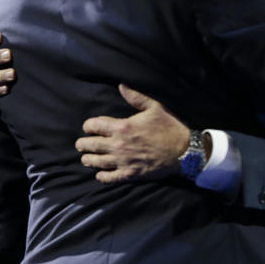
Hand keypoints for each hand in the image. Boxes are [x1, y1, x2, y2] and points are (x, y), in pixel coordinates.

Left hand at [75, 84, 189, 183]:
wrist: (184, 151)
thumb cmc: (169, 127)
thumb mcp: (154, 107)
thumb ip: (135, 97)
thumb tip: (121, 85)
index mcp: (122, 126)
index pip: (95, 126)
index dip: (88, 126)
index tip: (88, 127)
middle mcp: (119, 145)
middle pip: (92, 145)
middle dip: (83, 144)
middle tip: (80, 144)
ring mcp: (124, 161)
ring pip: (97, 162)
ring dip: (88, 160)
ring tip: (85, 158)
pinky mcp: (131, 174)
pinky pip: (110, 177)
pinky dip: (102, 176)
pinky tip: (99, 175)